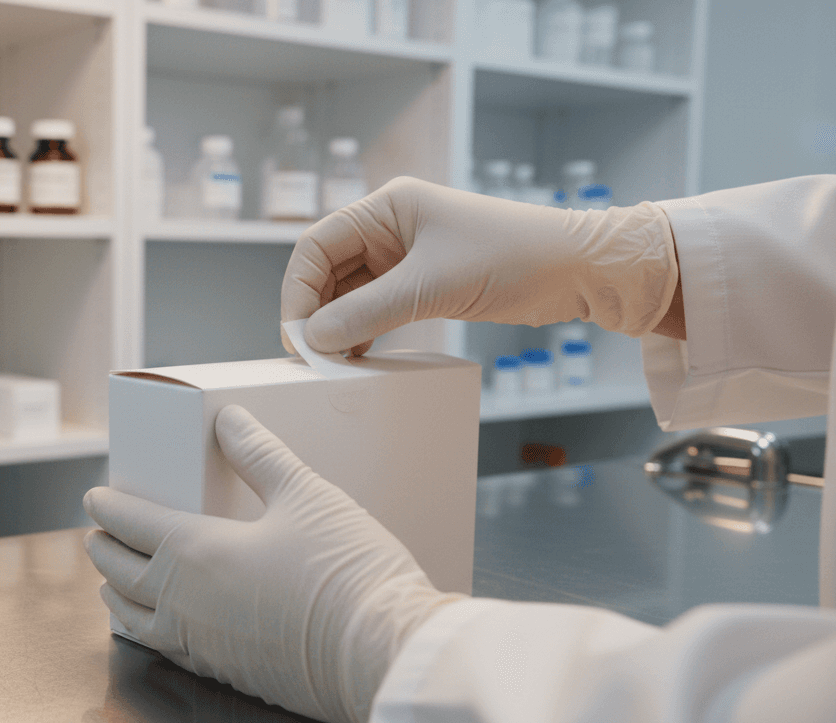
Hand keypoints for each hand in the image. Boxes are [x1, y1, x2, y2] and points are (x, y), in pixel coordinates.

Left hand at [83, 405, 461, 722]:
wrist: (381, 652)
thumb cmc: (346, 571)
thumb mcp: (306, 495)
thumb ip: (260, 455)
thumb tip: (229, 418)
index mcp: (196, 552)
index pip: (132, 524)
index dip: (109, 506)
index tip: (94, 497)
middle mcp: (185, 603)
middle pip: (121, 572)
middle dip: (103, 548)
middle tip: (96, 534)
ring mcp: (202, 644)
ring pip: (135, 619)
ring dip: (116, 595)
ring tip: (111, 585)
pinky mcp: (227, 673)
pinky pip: (166, 649)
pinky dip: (146, 631)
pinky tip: (159, 630)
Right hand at [281, 176, 679, 354]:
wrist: (579, 270)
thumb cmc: (513, 257)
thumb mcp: (433, 285)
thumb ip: (368, 312)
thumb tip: (314, 338)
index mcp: (388, 206)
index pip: (317, 245)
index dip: (298, 290)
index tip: (296, 335)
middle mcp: (391, 227)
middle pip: (328, 271)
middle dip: (315, 312)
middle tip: (310, 356)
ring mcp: (406, 256)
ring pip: (350, 293)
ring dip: (338, 326)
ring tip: (333, 362)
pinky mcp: (425, 283)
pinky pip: (377, 308)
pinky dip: (363, 332)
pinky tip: (359, 358)